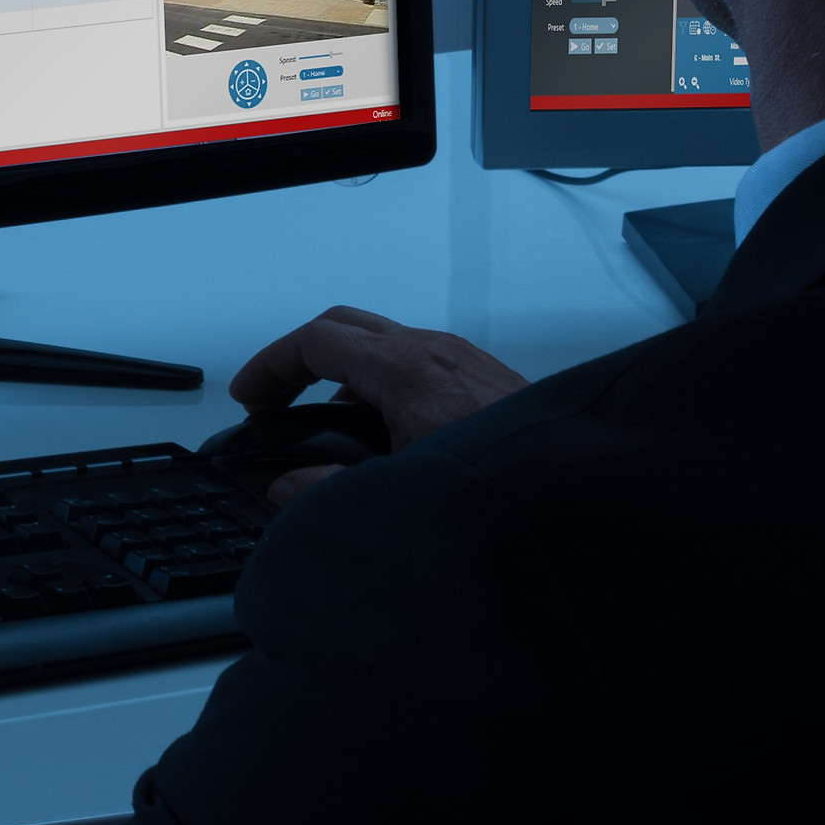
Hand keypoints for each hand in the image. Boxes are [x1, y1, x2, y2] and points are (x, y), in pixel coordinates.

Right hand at [227, 304, 526, 491]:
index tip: (249, 397)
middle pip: (346, 326)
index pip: (315, 340)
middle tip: (274, 399)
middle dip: (300, 360)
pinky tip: (389, 436)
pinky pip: (422, 362)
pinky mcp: (489, 381)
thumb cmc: (498, 489)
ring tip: (328, 426)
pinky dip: (385, 383)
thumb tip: (287, 489)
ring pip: (386, 343)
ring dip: (345, 372)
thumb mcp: (395, 497)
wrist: (575, 497)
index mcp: (404, 368)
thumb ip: (329, 492)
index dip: (270, 366)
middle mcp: (436, 351)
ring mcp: (466, 361)